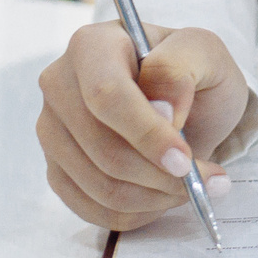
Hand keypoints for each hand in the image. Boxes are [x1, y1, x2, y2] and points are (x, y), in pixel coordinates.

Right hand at [37, 21, 248, 229]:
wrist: (185, 101)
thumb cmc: (192, 71)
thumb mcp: (204, 52)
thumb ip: (181, 69)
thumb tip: (163, 110)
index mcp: (91, 45)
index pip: (106, 96)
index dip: (146, 135)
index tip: (185, 161)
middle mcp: (59, 85)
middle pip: (102, 149)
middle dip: (159, 174)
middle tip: (203, 179)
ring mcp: (52, 130)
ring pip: (99, 185)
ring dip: (154, 197)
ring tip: (190, 185)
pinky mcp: (57, 169)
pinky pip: (93, 208)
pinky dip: (137, 213)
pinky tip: (164, 196)